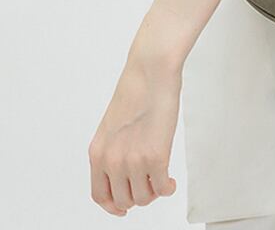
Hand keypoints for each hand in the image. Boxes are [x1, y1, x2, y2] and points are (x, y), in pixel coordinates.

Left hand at [88, 54, 180, 215]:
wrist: (151, 71)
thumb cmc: (137, 90)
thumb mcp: (113, 125)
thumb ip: (114, 149)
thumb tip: (126, 170)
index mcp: (98, 152)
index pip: (100, 195)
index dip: (113, 206)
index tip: (123, 207)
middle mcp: (112, 160)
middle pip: (123, 200)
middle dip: (139, 196)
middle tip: (150, 183)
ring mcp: (133, 160)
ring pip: (143, 198)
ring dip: (154, 192)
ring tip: (161, 179)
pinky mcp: (156, 156)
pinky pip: (161, 188)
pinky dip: (168, 188)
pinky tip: (171, 180)